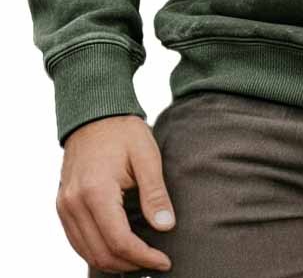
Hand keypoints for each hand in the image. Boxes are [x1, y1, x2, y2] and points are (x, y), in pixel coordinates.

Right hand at [56, 114, 174, 273]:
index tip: (164, 261)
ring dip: (114, 262)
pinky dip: (98, 251)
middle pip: (101, 253)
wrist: (94, 113)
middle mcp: (74, 203)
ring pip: (87, 252)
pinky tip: (119, 249)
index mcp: (95, 191)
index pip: (119, 240)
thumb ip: (155, 193)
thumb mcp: (147, 156)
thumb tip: (166, 226)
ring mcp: (64, 206)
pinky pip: (77, 241)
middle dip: (131, 264)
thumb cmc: (124, 131)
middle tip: (155, 261)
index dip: (143, 257)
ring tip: (141, 258)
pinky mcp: (63, 206)